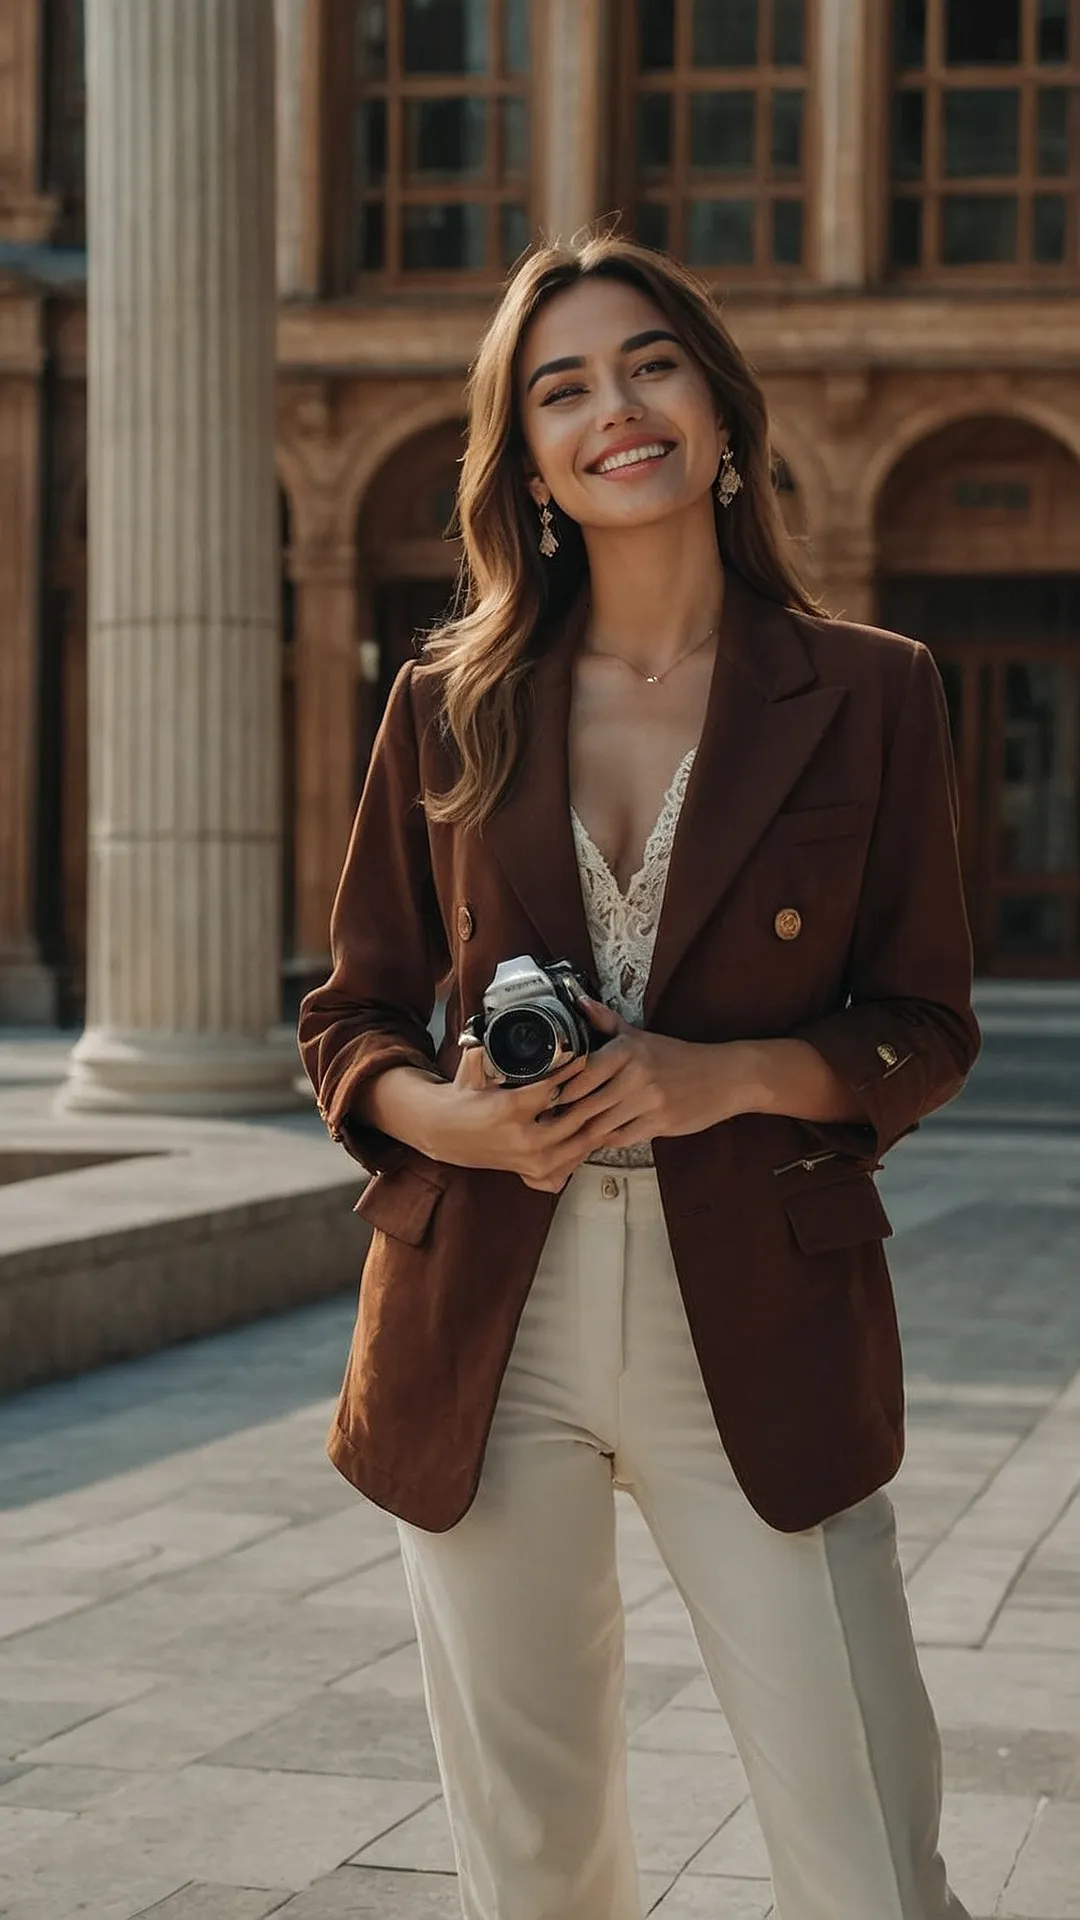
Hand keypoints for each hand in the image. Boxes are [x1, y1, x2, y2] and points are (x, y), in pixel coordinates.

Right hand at [422, 1039, 631, 1191]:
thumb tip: (500, 1026)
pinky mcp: (534, 1174)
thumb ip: (487, 1048)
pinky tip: (588, 1132)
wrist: (444, 1132)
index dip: (573, 1070)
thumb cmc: (463, 1098)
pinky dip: (582, 1149)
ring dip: (594, 1124)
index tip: (584, 1057)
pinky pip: (571, 1166)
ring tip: (605, 1104)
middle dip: (593, 1098)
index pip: (554, 1088)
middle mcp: (524, 1139)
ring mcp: (532, 1162)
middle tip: (606, 1080)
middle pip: (576, 1118)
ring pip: (581, 1144)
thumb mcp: (472, 1069)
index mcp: (509, 1110)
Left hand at [552, 999, 753, 1149]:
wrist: (726, 1077)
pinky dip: (607, 1140)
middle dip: (565, 1116)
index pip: (583, 1072)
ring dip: (582, 1132)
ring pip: (601, 1124)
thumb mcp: (642, 1036)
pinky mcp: (660, 1123)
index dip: (560, 1089)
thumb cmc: (678, 1058)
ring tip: (565, 1135)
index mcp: (628, 1050)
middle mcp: (637, 1074)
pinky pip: (622, 1138)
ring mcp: (649, 1101)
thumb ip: (607, 1021)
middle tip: (545, 1123)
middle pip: (587, 1103)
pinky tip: (598, 1138)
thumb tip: (579, 1002)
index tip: (543, 1097)